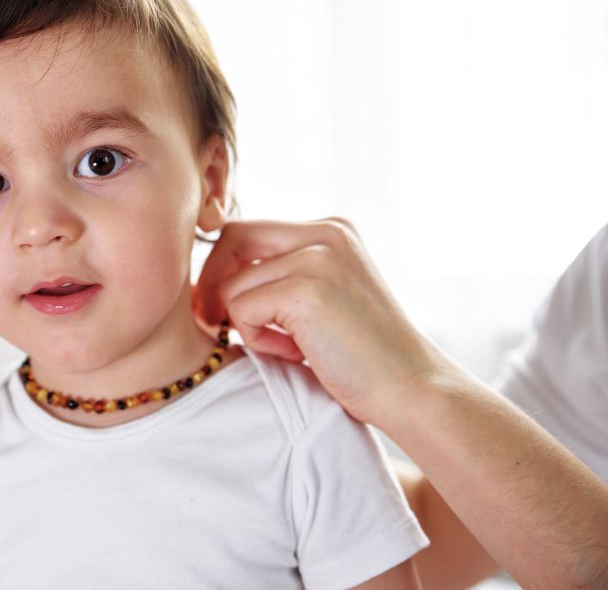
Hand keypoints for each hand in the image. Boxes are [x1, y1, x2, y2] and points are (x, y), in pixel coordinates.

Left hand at [193, 218, 441, 424]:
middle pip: (232, 239)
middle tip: (218, 327)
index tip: (220, 309)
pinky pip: (241, 310)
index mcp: (331, 230)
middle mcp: (325, 232)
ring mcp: (317, 258)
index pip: (248, 231)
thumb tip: (208, 280)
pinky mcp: (307, 289)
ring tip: (291, 349)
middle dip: (212, 284)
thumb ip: (281, 275)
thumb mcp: (322, 297)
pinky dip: (257, 340)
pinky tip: (299, 354)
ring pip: (233, 285)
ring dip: (247, 325)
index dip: (223, 269)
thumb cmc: (361, 355)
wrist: (411, 389)